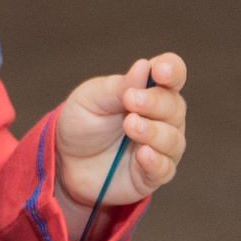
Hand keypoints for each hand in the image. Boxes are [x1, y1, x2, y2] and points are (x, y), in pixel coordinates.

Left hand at [56, 52, 187, 214]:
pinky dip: (156, 161)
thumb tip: (144, 66)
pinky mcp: (154, 173)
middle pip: (174, 106)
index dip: (171, 69)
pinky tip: (144, 154)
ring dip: (153, 131)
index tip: (159, 71)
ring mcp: (161, 146)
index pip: (173, 75)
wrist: (66, 160)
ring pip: (172, 138)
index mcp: (150, 90)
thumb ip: (118, 87)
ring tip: (130, 125)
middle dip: (155, 102)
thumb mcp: (91, 99)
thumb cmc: (83, 122)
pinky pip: (164, 168)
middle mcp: (163, 117)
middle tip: (131, 100)